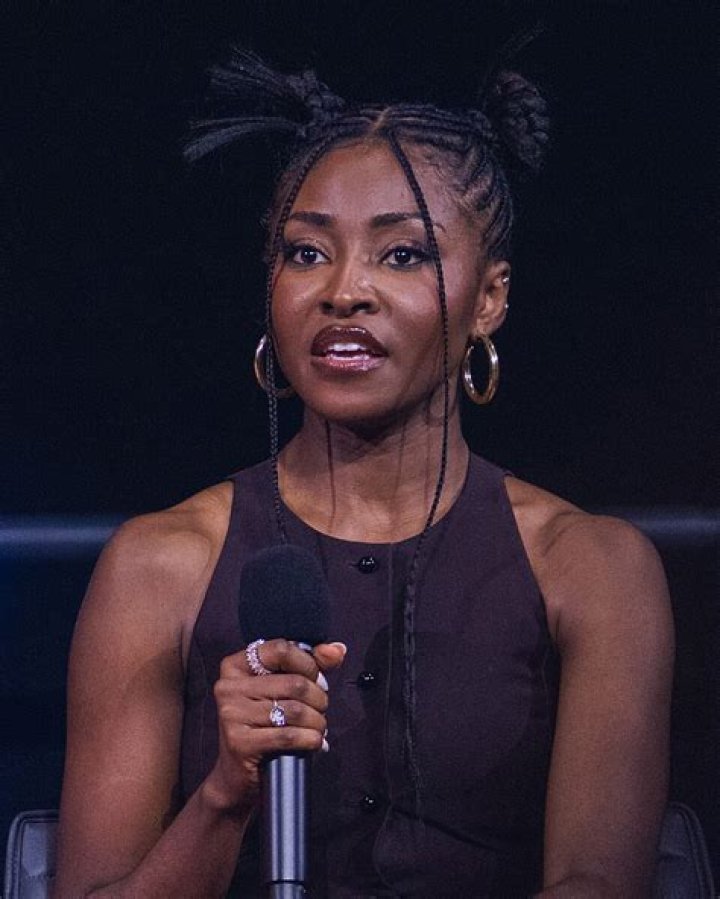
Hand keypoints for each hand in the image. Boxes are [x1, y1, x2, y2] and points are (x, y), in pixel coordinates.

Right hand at [202, 639, 345, 815]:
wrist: (236, 775)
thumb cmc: (264, 725)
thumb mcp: (282, 690)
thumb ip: (310, 665)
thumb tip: (338, 650)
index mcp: (236, 666)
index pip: (281, 649)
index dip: (308, 665)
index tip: (318, 681)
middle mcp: (228, 687)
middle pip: (294, 683)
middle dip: (318, 699)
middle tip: (320, 710)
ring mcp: (231, 715)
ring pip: (296, 711)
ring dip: (317, 722)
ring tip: (318, 728)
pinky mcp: (240, 742)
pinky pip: (290, 735)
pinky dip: (311, 739)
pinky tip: (315, 743)